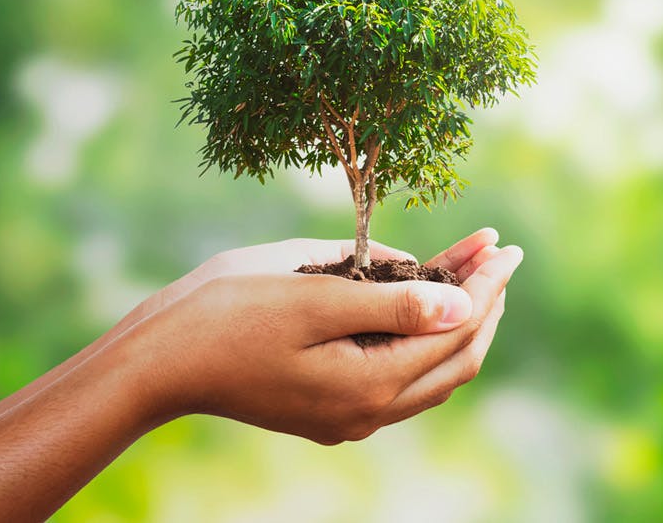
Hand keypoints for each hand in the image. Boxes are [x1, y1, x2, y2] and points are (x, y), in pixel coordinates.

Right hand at [113, 230, 520, 444]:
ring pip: (431, 371)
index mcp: (370, 386)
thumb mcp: (315, 296)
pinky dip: (422, 335)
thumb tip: (463, 304)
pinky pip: (398, 374)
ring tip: (476, 270)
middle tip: (501, 254)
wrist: (156, 362)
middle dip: (484, 303)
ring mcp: (349, 416)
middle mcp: (368, 413)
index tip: (505, 246)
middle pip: (455, 359)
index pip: (454, 332)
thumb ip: (394, 302)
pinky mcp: (330, 407)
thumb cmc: (226, 315)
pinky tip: (425, 299)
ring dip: (458, 319)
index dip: (486, 286)